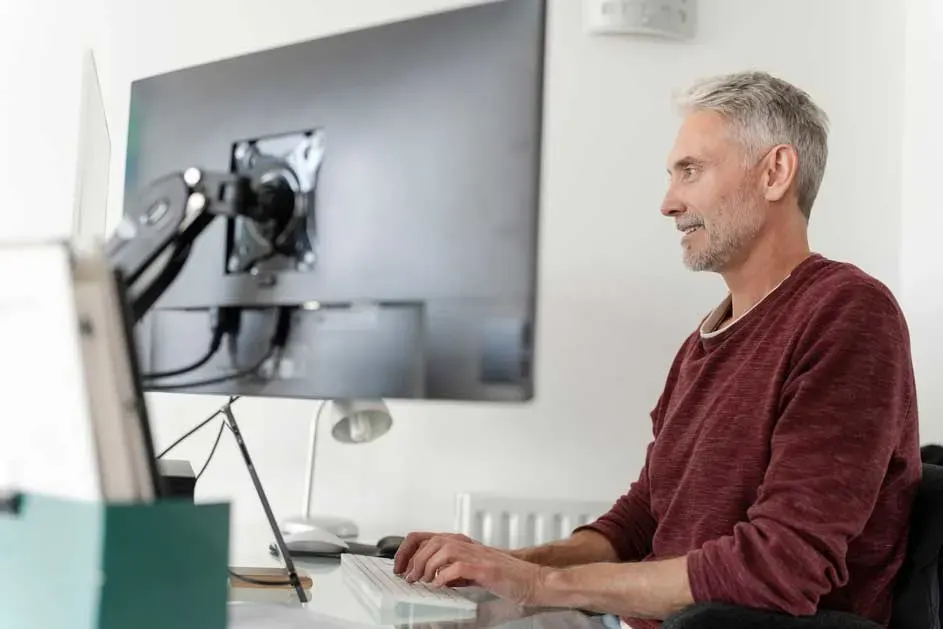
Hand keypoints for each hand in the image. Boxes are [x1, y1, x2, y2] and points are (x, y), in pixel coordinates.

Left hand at [395, 532, 547, 606]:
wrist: (531, 579)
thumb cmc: (504, 575)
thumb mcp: (471, 569)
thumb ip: (451, 569)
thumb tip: (428, 577)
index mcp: (461, 542)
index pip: (425, 536)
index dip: (406, 550)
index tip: (399, 567)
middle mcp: (467, 544)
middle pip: (430, 541)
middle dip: (413, 560)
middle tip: (409, 577)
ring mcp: (476, 554)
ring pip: (441, 550)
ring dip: (426, 567)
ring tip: (422, 581)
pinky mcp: (485, 568)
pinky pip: (458, 567)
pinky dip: (444, 576)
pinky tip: (439, 585)